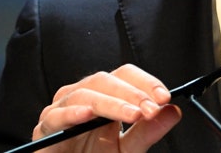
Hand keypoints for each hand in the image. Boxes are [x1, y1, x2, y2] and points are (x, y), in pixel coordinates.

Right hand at [33, 64, 181, 151]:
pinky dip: (74, 113)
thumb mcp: (127, 148)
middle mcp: (83, 96)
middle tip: (152, 108)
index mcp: (103, 95)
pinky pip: (58, 115)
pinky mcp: (47, 126)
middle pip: (106, 80)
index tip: (165, 97)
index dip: (145, 82)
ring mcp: (62, 108)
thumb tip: (173, 112)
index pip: (125, 75)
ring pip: (86, 94)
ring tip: (133, 114)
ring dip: (112, 103)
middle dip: (133, 93)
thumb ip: (147, 131)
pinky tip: (89, 114)